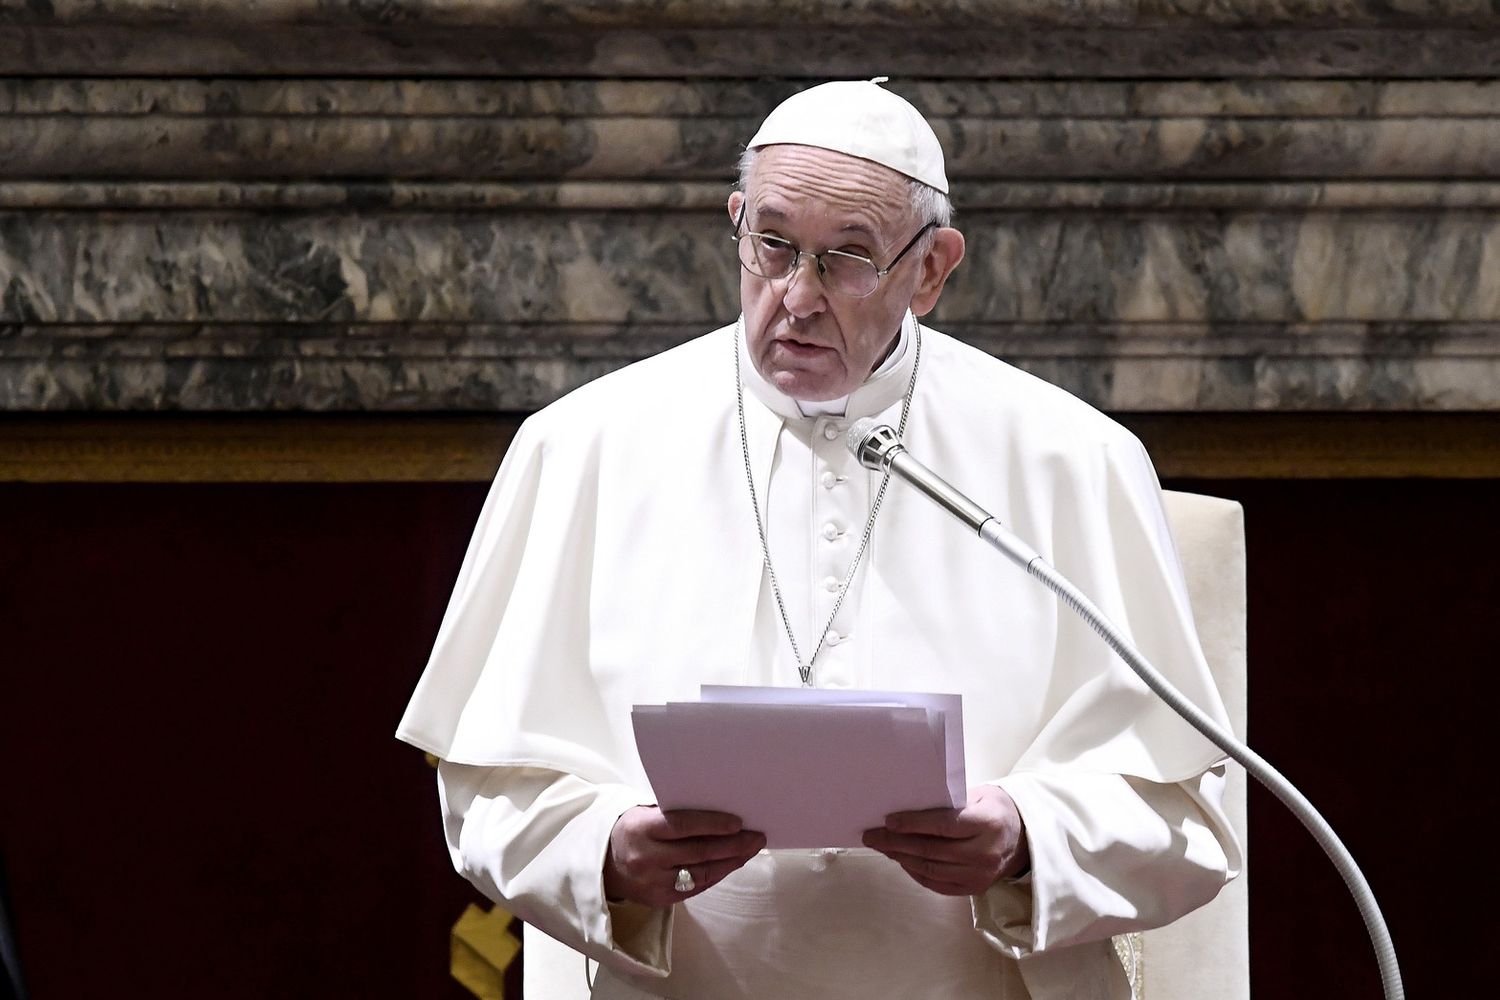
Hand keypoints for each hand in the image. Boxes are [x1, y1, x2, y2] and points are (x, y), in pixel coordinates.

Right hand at [603, 806, 766, 907]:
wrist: (604, 864)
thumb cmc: (634, 830)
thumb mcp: (645, 813)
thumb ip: (674, 814)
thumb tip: (719, 810)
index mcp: (641, 829)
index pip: (681, 826)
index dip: (711, 824)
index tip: (738, 822)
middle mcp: (646, 858)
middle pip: (697, 852)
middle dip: (732, 845)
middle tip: (757, 836)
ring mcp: (653, 882)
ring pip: (701, 873)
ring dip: (731, 861)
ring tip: (751, 849)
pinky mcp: (661, 899)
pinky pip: (696, 886)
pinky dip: (717, 874)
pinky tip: (732, 863)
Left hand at [862, 784, 1028, 895]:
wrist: (1023, 839)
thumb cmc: (994, 810)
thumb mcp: (979, 795)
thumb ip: (950, 802)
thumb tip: (908, 806)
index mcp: (987, 824)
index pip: (943, 825)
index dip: (913, 823)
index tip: (888, 821)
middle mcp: (985, 853)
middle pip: (932, 850)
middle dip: (897, 843)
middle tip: (872, 836)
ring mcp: (980, 875)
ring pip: (930, 869)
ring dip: (901, 858)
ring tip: (882, 847)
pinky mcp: (974, 889)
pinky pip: (937, 884)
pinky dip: (915, 872)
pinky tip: (901, 860)